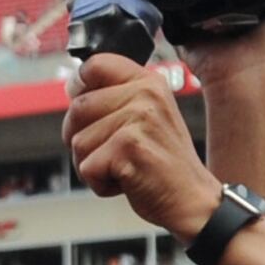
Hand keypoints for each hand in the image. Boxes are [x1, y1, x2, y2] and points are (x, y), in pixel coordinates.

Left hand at [66, 56, 221, 237]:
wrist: (192, 200)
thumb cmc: (164, 164)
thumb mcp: (148, 118)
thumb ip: (116, 99)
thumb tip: (71, 87)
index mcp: (149, 82)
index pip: (95, 65)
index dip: (79, 87)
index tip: (88, 111)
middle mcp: (145, 95)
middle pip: (77, 108)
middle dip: (82, 138)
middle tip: (112, 154)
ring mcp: (138, 120)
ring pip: (77, 141)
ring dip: (92, 165)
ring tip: (124, 168)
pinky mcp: (128, 148)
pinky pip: (87, 167)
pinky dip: (100, 184)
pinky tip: (127, 182)